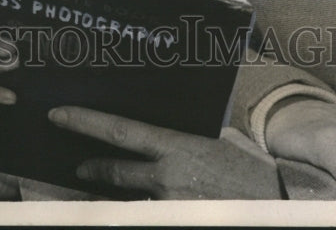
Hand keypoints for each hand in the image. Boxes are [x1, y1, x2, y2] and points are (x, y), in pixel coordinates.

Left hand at [49, 106, 280, 198]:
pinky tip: (148, 201)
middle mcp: (166, 178)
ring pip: (129, 200)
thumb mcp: (219, 140)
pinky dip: (144, 208)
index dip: (84, 123)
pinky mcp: (175, 221)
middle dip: (91, 170)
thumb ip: (188, 139)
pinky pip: (149, 213)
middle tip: (77, 166)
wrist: (277, 203)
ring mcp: (169, 206)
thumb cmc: (251, 168)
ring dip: (118, 196)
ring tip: (112, 188)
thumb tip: (164, 135)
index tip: (58, 115)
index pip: (119, 131)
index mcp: (176, 147)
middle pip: (113, 174)